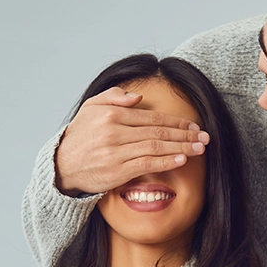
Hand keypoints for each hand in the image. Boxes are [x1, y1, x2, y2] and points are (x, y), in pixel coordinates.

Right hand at [55, 87, 210, 195]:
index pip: (152, 117)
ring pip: (156, 147)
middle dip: (184, 134)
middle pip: (158, 131)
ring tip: (199, 148)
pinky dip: (166, 162)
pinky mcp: (117, 170)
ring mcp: (117, 151)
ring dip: (181, 147)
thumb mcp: (91, 108)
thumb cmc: (80, 136)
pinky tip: (181, 160)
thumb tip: (137, 97)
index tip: (193, 126)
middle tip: (204, 137)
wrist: (62, 165)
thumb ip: (113, 96)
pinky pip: (147, 164)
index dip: (176, 122)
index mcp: (112, 114)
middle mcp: (115, 131)